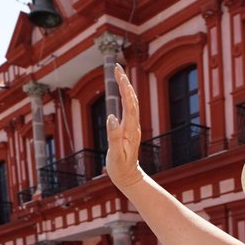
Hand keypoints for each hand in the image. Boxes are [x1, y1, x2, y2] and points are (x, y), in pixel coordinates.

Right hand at [105, 65, 145, 190]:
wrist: (129, 177)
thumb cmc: (121, 168)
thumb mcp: (116, 154)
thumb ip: (114, 136)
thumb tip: (111, 116)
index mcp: (130, 129)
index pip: (129, 103)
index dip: (124, 87)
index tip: (118, 73)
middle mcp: (133, 125)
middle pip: (132, 99)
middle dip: (125, 82)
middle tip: (117, 66)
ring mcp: (132, 126)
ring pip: (132, 102)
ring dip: (126, 87)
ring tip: (119, 73)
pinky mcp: (129, 129)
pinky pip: (129, 108)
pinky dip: (126, 96)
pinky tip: (122, 91)